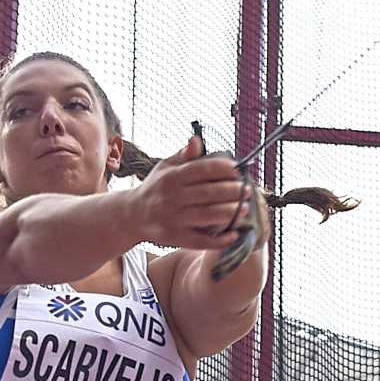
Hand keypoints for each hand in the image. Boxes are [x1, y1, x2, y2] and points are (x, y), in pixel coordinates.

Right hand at [137, 134, 250, 250]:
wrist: (132, 215)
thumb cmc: (155, 188)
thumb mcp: (165, 167)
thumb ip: (183, 155)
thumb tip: (196, 140)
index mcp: (172, 178)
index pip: (201, 170)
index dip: (222, 168)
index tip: (237, 170)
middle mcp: (172, 198)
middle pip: (208, 193)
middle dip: (232, 191)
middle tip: (247, 190)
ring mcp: (174, 219)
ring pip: (208, 216)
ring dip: (230, 212)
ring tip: (245, 208)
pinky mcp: (176, 238)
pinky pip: (201, 240)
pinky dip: (219, 240)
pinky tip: (234, 234)